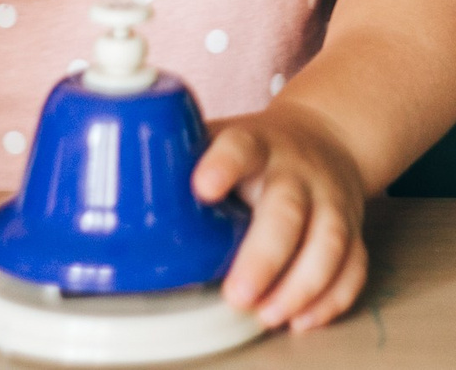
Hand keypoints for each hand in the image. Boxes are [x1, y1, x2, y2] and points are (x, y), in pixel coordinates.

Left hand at [194, 104, 369, 332]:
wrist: (325, 137)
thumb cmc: (255, 152)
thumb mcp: (215, 139)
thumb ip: (174, 164)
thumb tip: (102, 196)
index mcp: (256, 145)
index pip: (240, 148)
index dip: (223, 165)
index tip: (203, 187)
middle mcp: (296, 172)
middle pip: (288, 210)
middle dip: (264, 256)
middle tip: (237, 294)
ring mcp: (328, 200)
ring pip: (328, 241)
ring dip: (301, 285)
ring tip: (268, 314)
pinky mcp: (351, 228)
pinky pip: (352, 264)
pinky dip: (332, 297)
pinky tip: (304, 318)